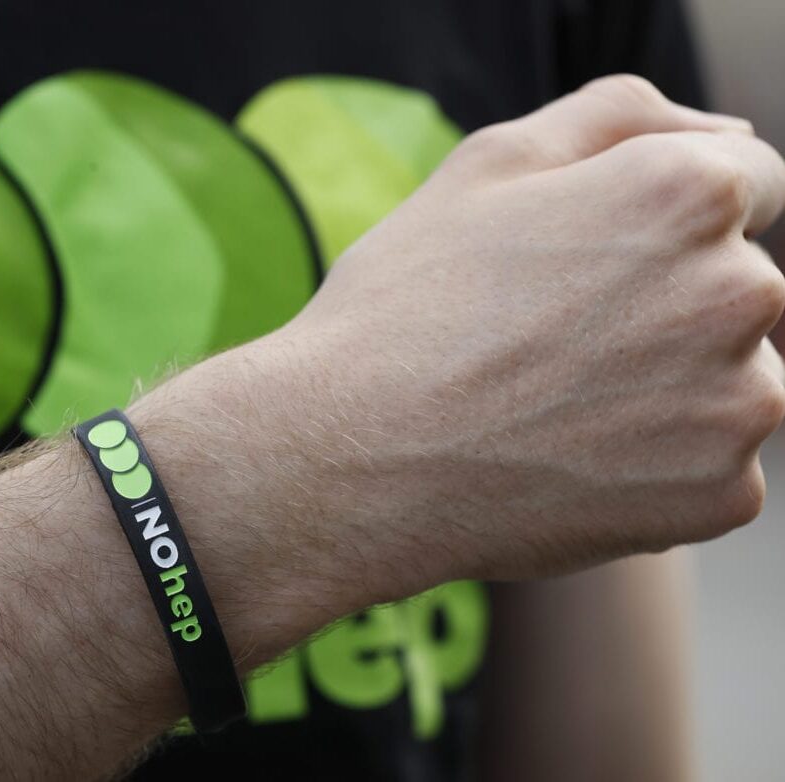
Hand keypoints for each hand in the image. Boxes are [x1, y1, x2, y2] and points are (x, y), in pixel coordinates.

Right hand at [165, 75, 784, 598]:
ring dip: (669, 389)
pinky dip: (656, 469)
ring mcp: (740, 405)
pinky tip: (567, 462)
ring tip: (554, 408)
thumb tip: (728, 138)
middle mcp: (741, 293)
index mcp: (688, 194)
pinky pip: (711, 467)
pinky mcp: (721, 496)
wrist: (352, 457)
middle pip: (736, 289)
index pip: (748, 187)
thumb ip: (622, 116)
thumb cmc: (408, 307)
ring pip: (730, 381)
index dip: (658, 223)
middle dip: (666, 306)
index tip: (589, 268)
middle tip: (548, 343)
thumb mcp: (488, 164)